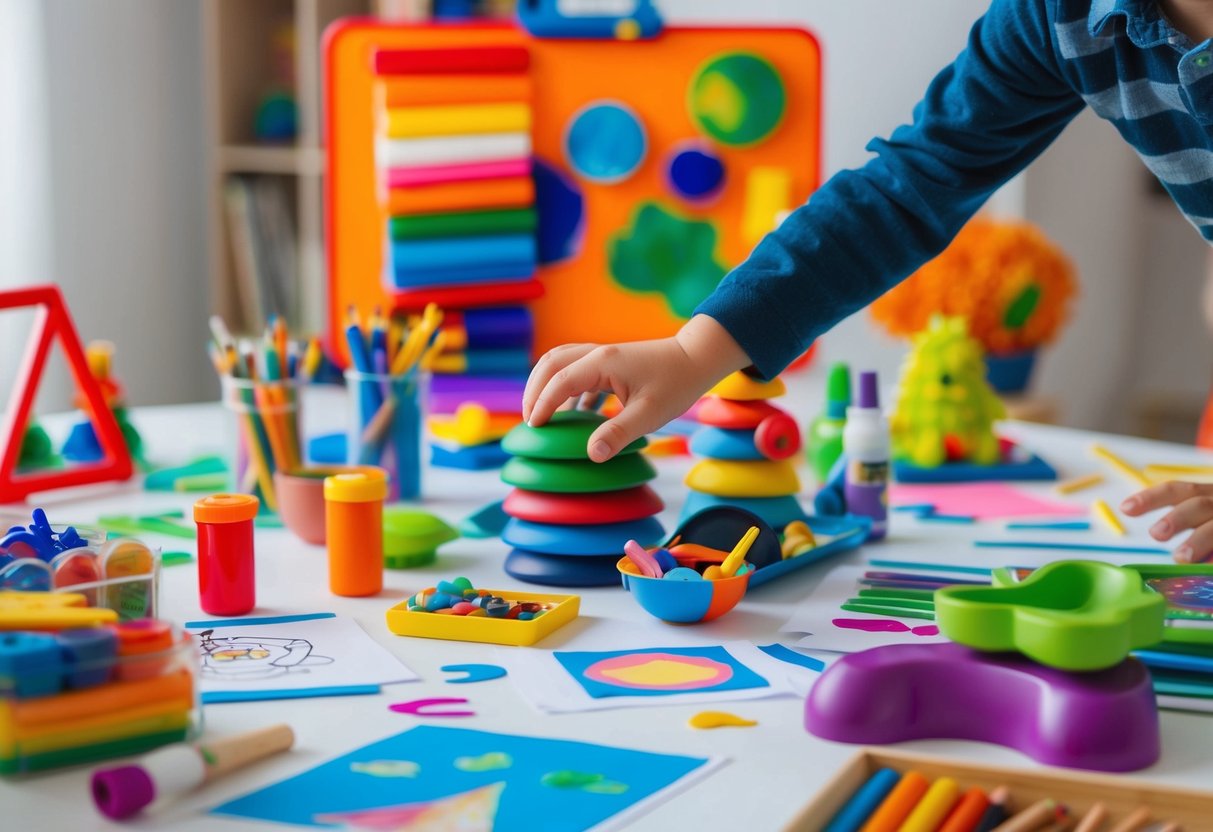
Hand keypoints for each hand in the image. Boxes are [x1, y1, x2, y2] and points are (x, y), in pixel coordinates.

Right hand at [522, 315, 749, 461]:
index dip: (541, 404)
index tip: (533, 428)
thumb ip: (618, 432)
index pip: (559, 381)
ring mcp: (603, 355)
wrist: (697, 358)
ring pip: (561, 362)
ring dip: (547, 386)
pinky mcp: (609, 362)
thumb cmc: (676, 384)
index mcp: (603, 362)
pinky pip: (577, 370)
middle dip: (534, 390)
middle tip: (529, 421)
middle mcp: (598, 353)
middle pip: (550, 363)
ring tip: (543, 417)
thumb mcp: (649, 413)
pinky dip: (567, 389)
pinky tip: (575, 413)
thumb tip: (592, 454)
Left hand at [1121, 481, 1212, 562]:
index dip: (1151, 498)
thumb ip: (1185, 524)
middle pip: (1198, 505)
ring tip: (1181, 558)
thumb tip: (1156, 541)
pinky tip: (1207, 565)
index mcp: (1205, 494)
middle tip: (1156, 534)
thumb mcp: (1204, 517)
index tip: (1125, 508)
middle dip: (1175, 518)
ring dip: (1198, 541)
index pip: (1176, 491)